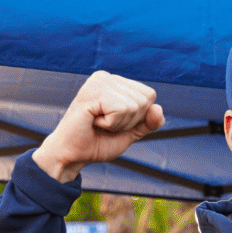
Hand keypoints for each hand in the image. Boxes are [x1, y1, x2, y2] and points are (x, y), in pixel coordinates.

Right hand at [33, 71, 164, 182]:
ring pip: (134, 106)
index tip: (115, 122)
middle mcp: (106, 77)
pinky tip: (94, 121)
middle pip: (144, 100)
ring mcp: (98, 82)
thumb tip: (158, 108)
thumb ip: (149, 122)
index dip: (138, 118)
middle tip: (106, 125)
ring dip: (119, 124)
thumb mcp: (131, 133)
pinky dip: (111, 124)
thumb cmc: (98, 142)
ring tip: (98, 123)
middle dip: (130, 121)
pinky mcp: (92, 92)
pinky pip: (121, 110)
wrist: (73, 155)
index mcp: (115, 82)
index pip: (149, 96)